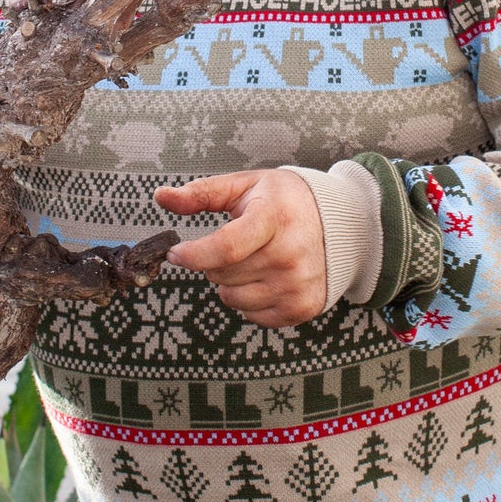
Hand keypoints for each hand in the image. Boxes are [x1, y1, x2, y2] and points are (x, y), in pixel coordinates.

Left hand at [155, 169, 326, 327]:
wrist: (340, 223)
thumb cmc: (284, 201)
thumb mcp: (245, 186)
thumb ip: (201, 193)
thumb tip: (161, 197)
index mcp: (274, 218)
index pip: (225, 248)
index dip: (193, 255)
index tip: (176, 253)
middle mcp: (290, 254)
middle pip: (223, 274)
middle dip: (213, 262)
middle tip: (232, 244)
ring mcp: (298, 284)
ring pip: (232, 298)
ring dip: (229, 282)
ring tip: (251, 259)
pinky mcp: (302, 307)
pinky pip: (251, 315)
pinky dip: (248, 299)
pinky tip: (264, 277)